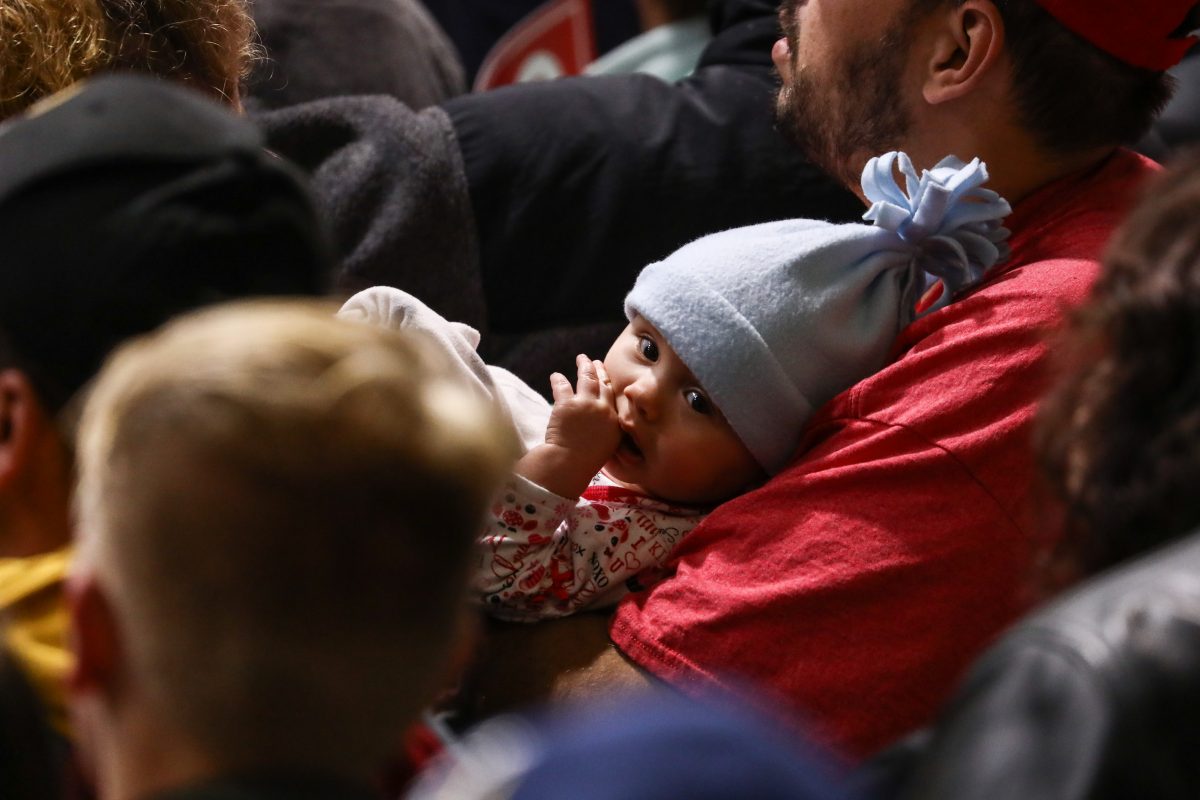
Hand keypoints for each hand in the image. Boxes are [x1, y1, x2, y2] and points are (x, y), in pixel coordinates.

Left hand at [514, 355, 620, 497]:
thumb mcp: (607, 447)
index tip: (606, 375)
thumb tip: (606, 423)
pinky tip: (555, 375)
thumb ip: (609, 432)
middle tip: (595, 361)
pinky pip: (562, 385)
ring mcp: (585, 404)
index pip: (612, 396)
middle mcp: (603, 409)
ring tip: (581, 358)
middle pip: (602, 383)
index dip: (609, 382)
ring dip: (584, 366)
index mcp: (614, 421)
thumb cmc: (586, 461)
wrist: (569, 463)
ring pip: (587, 378)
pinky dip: (557, 379)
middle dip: (599, 370)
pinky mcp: (567, 403)